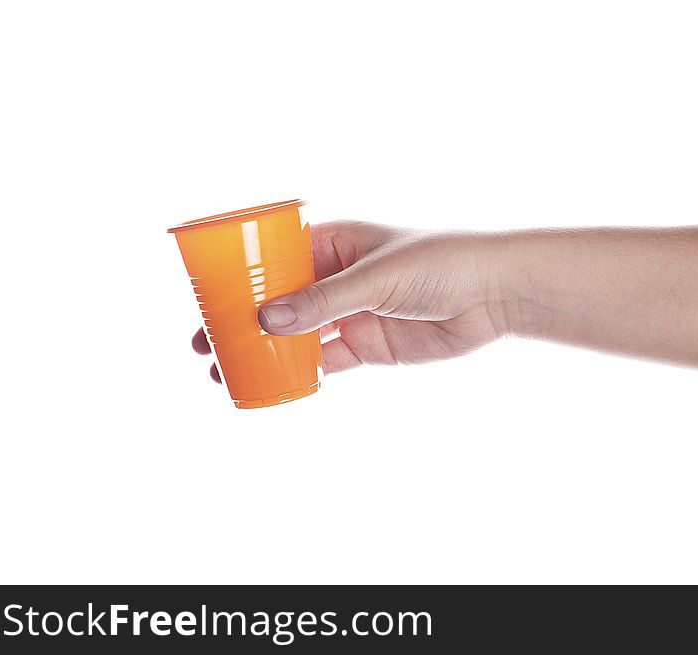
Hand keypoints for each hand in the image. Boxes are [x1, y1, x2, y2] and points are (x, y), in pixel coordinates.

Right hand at [192, 221, 505, 379]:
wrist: (494, 294)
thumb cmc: (440, 263)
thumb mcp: (374, 277)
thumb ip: (322, 301)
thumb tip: (264, 322)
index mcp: (335, 243)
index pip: (274, 257)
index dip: (240, 277)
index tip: (206, 298)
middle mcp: (338, 277)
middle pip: (278, 300)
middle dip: (242, 320)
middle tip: (203, 341)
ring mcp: (352, 313)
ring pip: (297, 334)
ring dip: (263, 351)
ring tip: (224, 369)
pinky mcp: (369, 345)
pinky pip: (325, 361)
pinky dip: (299, 372)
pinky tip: (270, 383)